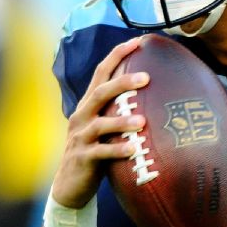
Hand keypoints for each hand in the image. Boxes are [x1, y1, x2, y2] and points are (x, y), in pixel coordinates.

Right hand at [50, 37, 148, 208]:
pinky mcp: (83, 158)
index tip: (137, 41)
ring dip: (121, 121)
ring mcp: (80, 137)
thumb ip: (121, 112)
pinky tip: (134, 149)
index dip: (117, 56)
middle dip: (122, 82)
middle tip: (146, 77)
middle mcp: (82, 116)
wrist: (70, 185)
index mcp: (88, 105)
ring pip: (100, 124)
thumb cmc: (96, 153)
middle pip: (100, 92)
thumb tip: (157, 96)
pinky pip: (101, 153)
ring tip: (142, 121)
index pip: (101, 73)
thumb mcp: (105, 129)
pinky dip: (118, 150)